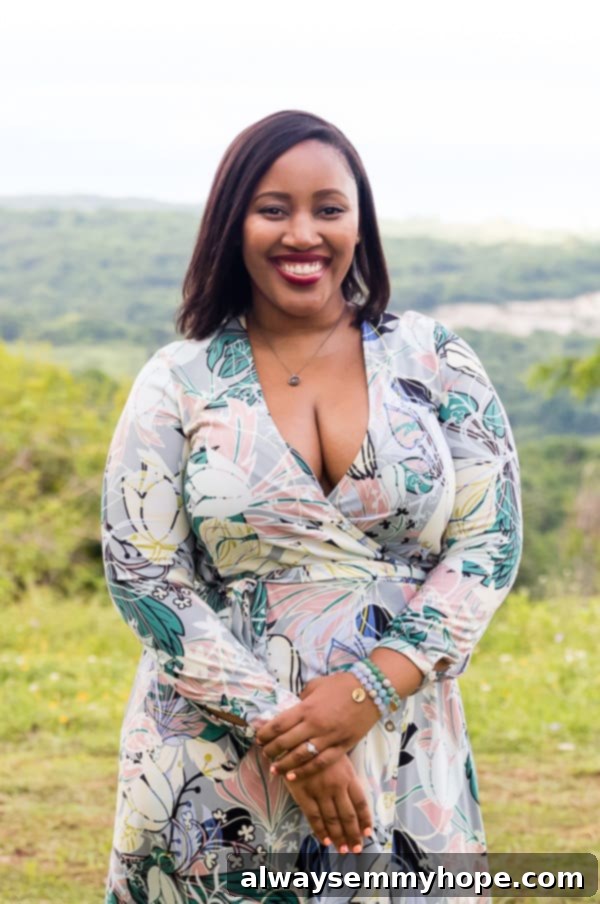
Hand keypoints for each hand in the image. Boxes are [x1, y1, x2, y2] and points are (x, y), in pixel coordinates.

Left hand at [255, 672, 379, 779]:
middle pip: (286, 742)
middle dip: (271, 750)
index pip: (279, 724)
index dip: (265, 733)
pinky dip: (306, 771)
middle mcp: (314, 725)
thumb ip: (302, 698)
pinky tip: (294, 777)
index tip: (259, 738)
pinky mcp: (341, 747)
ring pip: (301, 756)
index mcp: (306, 708)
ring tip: (274, 770)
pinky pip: (321, 763)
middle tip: (264, 754)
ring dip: (285, 765)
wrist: (370, 690)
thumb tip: (292, 708)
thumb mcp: (316, 685)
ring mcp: (328, 737)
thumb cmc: (341, 685)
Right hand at [281, 753, 372, 853]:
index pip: (360, 803)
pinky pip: (314, 817)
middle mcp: (337, 786)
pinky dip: (320, 831)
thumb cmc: (320, 746)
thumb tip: (353, 797)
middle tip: (356, 849)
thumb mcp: (339, 757)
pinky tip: (325, 841)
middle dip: (353, 834)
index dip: (365, 820)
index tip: (368, 833)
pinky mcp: (304, 794)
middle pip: (348, 815)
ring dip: (338, 837)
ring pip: (332, 819)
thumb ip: (346, 777)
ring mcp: (320, 791)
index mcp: (348, 776)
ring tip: (343, 849)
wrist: (296, 738)